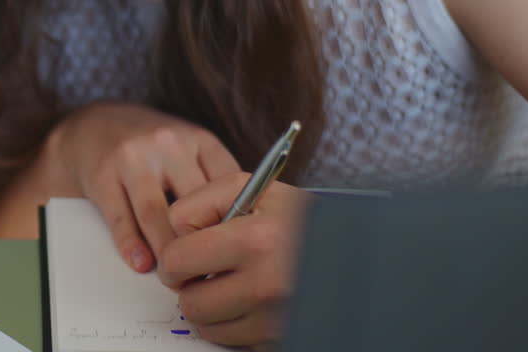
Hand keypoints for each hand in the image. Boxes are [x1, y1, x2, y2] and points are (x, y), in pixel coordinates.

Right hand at [52, 102, 239, 274]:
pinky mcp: (103, 174)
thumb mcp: (190, 150)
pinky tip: (141, 263)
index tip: (235, 254)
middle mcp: (168, 144)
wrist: (95, 124)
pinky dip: (132, 246)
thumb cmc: (152, 148)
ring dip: (166, 253)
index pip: (230, 187)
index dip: (235, 225)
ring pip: (157, 216)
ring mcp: (133, 158)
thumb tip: (234, 234)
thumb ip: (212, 182)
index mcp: (199, 140)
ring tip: (173, 275)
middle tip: (206, 275)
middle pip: (194, 205)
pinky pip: (121, 218)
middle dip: (200, 245)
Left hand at [160, 173, 311, 346]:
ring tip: (232, 283)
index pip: (177, 259)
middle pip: (188, 302)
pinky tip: (251, 302)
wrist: (353, 254)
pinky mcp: (279, 340)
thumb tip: (173, 231)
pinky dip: (235, 325)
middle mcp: (268, 286)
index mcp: (257, 242)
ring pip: (207, 327)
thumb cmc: (303, 219)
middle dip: (191, 284)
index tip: (190, 247)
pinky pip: (233, 341)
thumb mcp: (258, 190)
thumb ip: (205, 201)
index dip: (177, 251)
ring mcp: (276, 320)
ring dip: (211, 307)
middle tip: (205, 270)